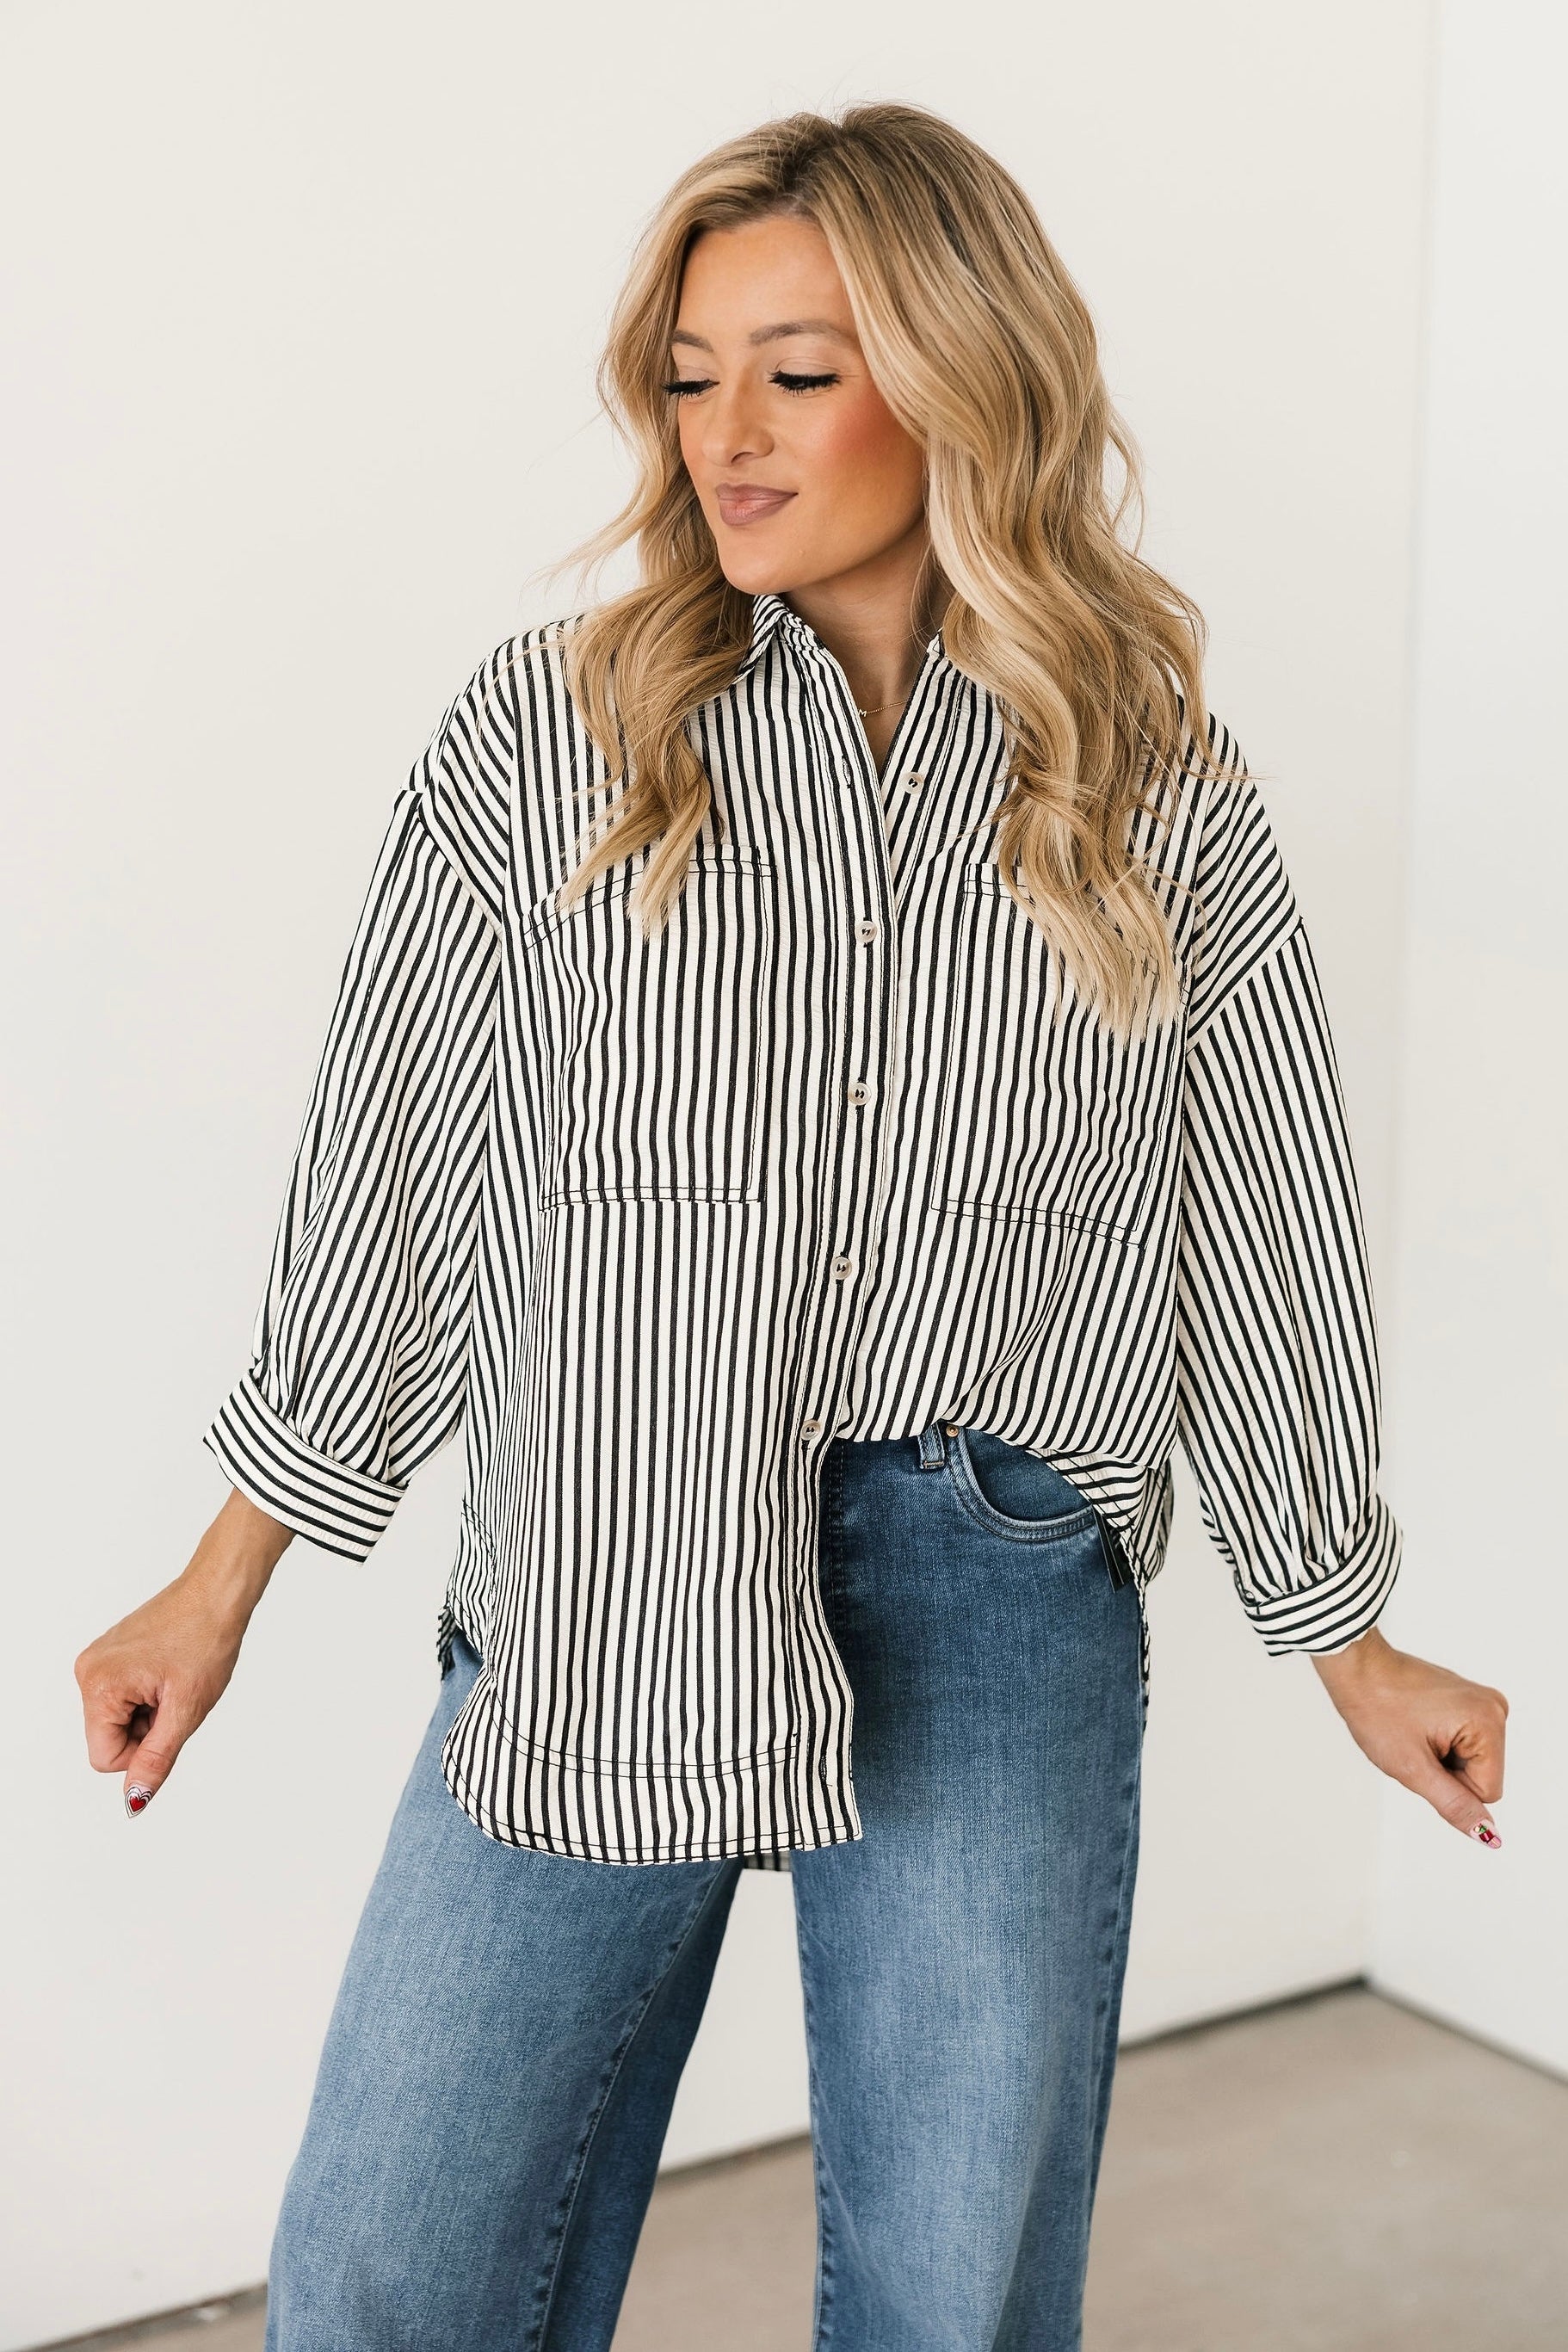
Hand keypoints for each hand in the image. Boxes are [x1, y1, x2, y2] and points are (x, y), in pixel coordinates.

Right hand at [74, 1488, 291, 1815]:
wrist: (217, 1593)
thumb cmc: (205, 1639)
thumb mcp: (186, 1710)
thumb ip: (155, 1760)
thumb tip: (134, 1799)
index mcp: (99, 1686)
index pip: (105, 1758)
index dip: (143, 1752)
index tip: (170, 1721)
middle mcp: (88, 1672)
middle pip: (109, 1739)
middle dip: (146, 1730)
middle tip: (176, 1697)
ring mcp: (97, 1661)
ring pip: (118, 1720)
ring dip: (149, 1713)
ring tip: (174, 1682)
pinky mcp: (110, 1655)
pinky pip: (123, 1698)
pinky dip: (148, 1696)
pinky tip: (168, 1673)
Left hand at [1310, 1625, 1506, 1846]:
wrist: (1357, 1669)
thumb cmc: (1378, 1710)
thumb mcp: (1414, 1769)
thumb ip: (1455, 1805)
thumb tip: (1489, 1835)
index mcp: (1488, 1722)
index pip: (1486, 1792)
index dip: (1450, 1786)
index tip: (1423, 1757)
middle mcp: (1494, 1707)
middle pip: (1481, 1775)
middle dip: (1446, 1770)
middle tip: (1415, 1743)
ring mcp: (1481, 1700)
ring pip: (1471, 1760)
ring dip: (1442, 1756)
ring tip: (1415, 1731)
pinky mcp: (1468, 1699)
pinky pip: (1463, 1741)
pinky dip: (1440, 1741)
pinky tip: (1419, 1724)